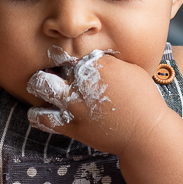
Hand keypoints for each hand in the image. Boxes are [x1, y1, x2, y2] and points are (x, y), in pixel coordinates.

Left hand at [26, 50, 168, 155]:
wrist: (145, 132)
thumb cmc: (144, 100)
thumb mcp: (130, 70)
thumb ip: (108, 62)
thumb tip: (93, 58)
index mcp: (97, 64)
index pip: (68, 51)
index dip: (62, 55)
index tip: (62, 59)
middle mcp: (81, 81)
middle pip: (50, 63)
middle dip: (49, 66)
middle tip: (52, 73)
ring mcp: (74, 104)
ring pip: (40, 86)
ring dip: (39, 86)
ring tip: (44, 89)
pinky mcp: (71, 126)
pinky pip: (42, 118)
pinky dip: (37, 115)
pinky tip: (41, 112)